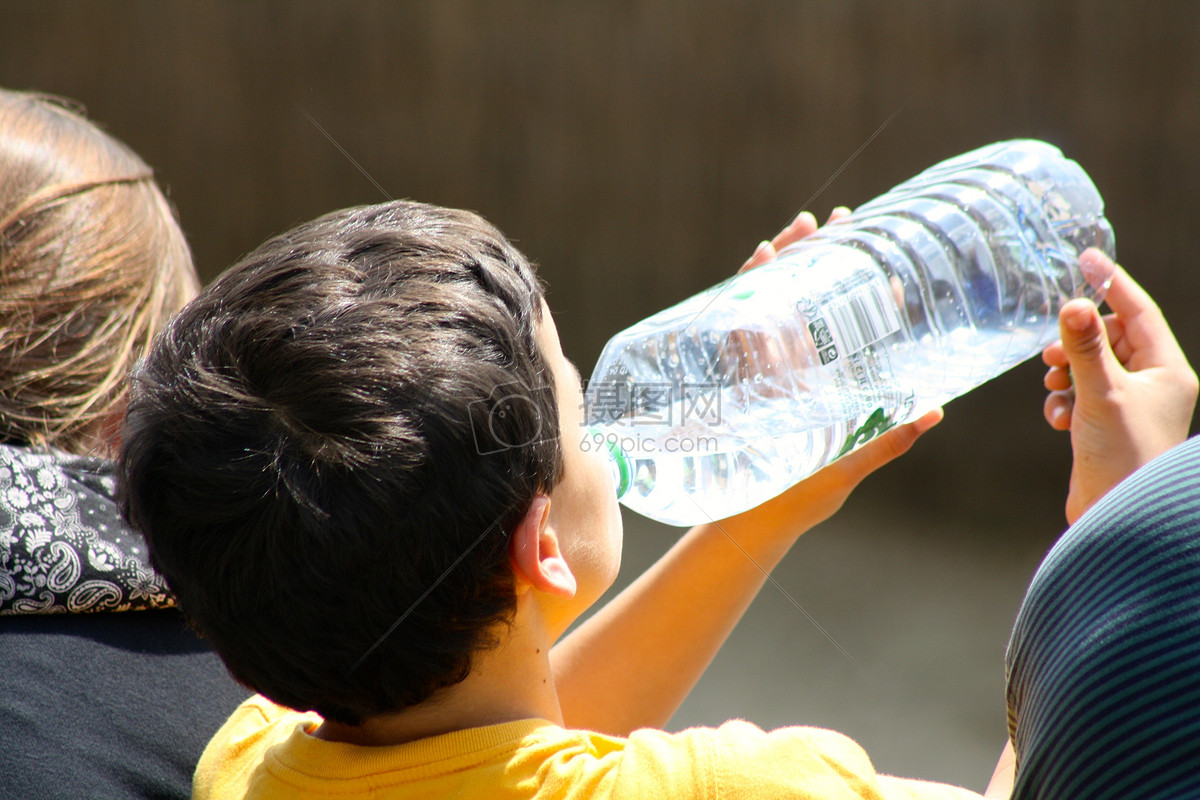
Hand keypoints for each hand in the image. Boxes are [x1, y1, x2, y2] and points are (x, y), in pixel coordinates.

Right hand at [725, 207, 942, 532]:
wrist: (744, 528)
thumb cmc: (797, 503)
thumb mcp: (846, 469)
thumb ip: (885, 441)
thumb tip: (935, 410)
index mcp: (826, 389)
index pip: (849, 330)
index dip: (864, 292)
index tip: (880, 256)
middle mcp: (794, 374)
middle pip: (806, 304)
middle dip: (816, 260)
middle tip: (828, 221)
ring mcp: (760, 375)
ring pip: (770, 307)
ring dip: (780, 266)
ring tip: (792, 233)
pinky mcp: (731, 382)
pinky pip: (734, 328)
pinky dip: (742, 293)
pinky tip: (753, 264)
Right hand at [1043, 249, 1197, 522]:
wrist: (1117, 520)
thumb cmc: (1123, 456)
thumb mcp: (1100, 394)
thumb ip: (1084, 348)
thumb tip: (1072, 305)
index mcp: (1167, 371)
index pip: (1138, 311)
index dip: (1110, 282)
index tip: (1084, 258)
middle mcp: (1154, 385)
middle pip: (1113, 338)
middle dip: (1079, 340)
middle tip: (1053, 348)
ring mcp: (1131, 407)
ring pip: (1093, 367)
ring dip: (1068, 371)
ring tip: (1054, 383)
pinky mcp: (1107, 427)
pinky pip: (1081, 395)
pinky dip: (1064, 400)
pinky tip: (1058, 418)